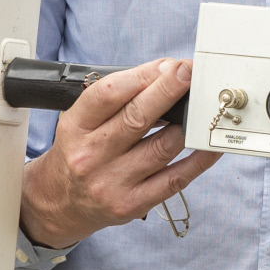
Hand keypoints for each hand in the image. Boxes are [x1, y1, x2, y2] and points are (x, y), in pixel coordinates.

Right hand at [19, 57, 220, 248]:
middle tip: (189, 73)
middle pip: (137, 117)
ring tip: (200, 107)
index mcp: (75, 128)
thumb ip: (116, 101)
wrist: (59, 204)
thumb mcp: (80, 122)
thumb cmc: (78, 154)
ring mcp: (112, 183)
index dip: (143, 75)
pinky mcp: (133, 205)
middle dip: (168, 90)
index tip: (168, 65)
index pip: (109, 94)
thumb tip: (165, 76)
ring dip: (187, 124)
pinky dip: (198, 160)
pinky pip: (175, 179)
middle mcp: (91, 156)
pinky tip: (209, 145)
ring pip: (162, 147)